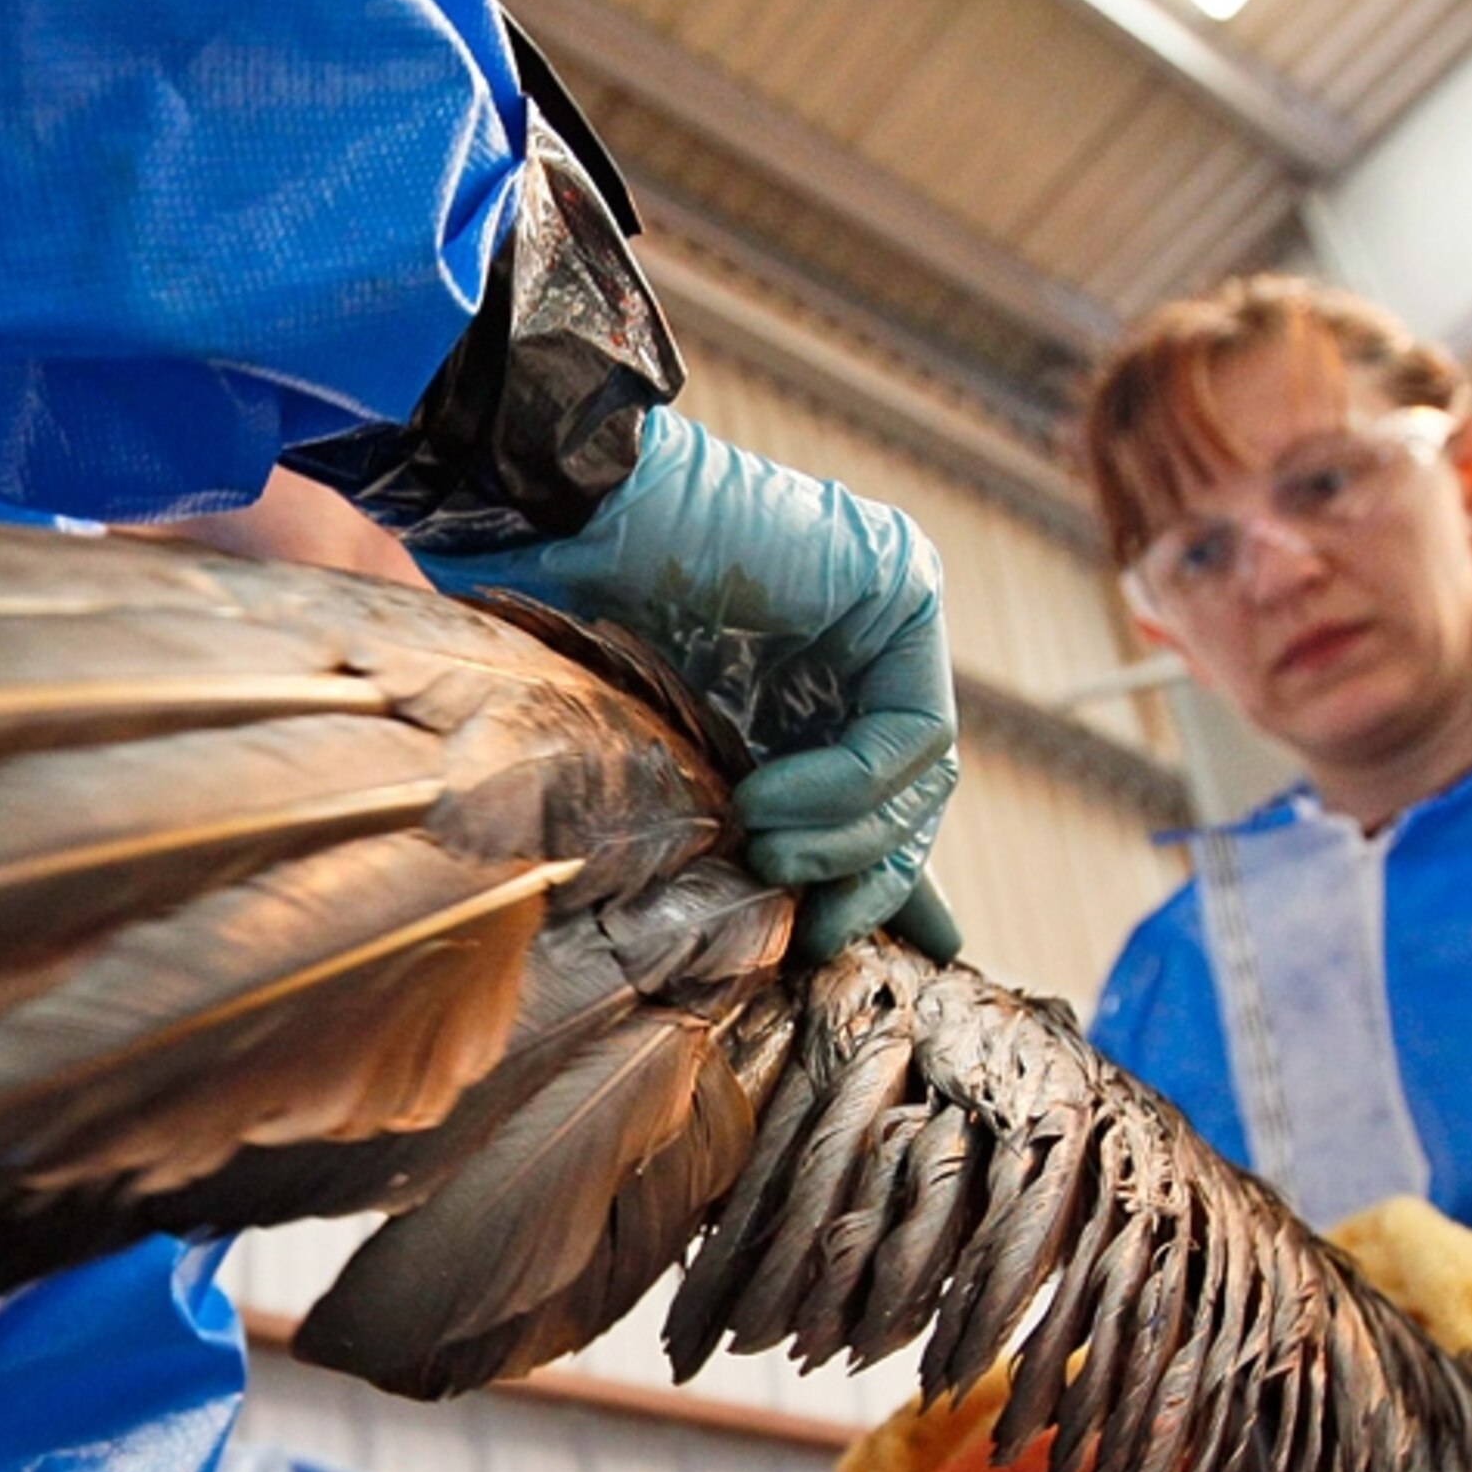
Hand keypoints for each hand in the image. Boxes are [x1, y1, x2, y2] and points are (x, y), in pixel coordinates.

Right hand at [417, 407, 960, 962]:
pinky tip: (767, 800)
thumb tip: (800, 926)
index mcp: (809, 682)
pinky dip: (845, 788)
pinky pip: (910, 731)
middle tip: (817, 933)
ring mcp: (886, 610)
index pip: (883, 798)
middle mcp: (861, 644)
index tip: (842, 947)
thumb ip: (745, 823)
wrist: (549, 525)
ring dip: (844, 840)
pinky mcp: (896, 587)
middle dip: (870, 879)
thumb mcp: (677, 761)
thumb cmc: (567, 634)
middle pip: (914, 795)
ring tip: (762, 855)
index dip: (882, 883)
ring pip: (922, 774)